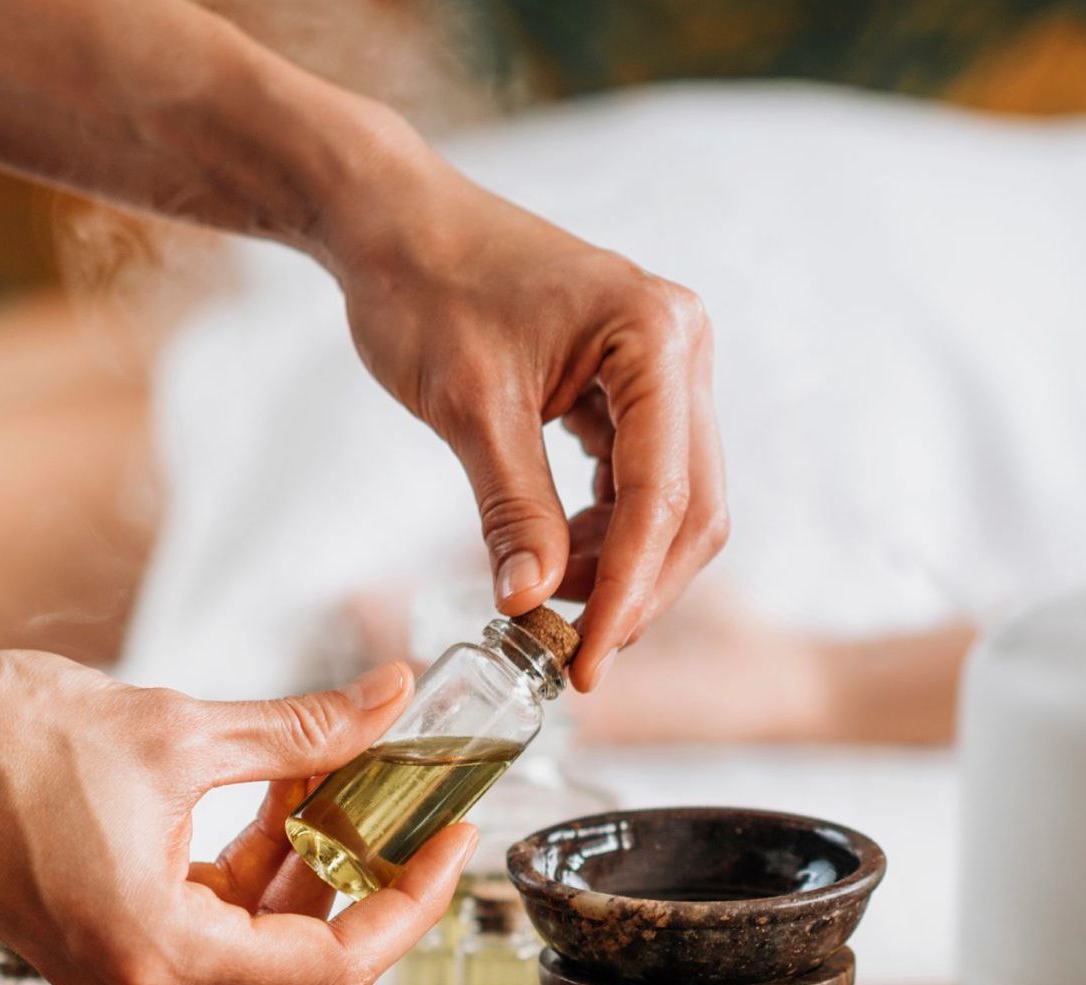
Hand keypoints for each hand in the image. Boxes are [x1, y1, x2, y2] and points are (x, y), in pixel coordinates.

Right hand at [0, 650, 473, 984]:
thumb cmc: (0, 740)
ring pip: (256, 938)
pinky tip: (284, 790)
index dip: (407, 904)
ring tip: (349, 777)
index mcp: (156, 952)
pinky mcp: (101, 933)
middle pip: (300, 966)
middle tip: (419, 814)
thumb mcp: (176, 728)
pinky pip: (209, 916)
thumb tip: (390, 700)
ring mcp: (115, 966)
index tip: (450, 842)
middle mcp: (136, 983)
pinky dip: (254, 861)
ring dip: (310, 864)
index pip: (330, 966)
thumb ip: (300, 728)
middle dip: (368, 886)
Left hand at [325, 158, 727, 690]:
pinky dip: (604, 530)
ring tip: (545, 601)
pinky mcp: (637, 384)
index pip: (662, 493)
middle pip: (691, 507)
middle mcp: (681, 346)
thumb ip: (510, 508)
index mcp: (655, 336)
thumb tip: (528, 606)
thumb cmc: (425, 286)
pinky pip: (643, 478)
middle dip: (635, 588)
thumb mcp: (467, 406)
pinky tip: (552, 557)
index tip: (588, 661)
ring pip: (674, 502)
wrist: (394, 221)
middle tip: (572, 653)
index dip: (626, 590)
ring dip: (621, 565)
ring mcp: (665, 364)